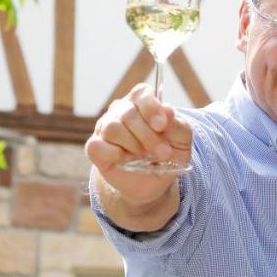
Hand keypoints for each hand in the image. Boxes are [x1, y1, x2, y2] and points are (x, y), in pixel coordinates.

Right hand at [85, 83, 192, 205]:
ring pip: (113, 127)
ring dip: (133, 145)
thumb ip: (178, 126)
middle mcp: (121, 111)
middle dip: (148, 136)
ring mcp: (105, 127)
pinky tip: (125, 160)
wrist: (153, 183)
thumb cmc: (167, 157)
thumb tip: (167, 109)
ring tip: (144, 157)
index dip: (151, 108)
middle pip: (128, 113)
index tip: (162, 126)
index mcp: (142, 104)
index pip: (141, 93)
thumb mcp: (182, 144)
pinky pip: (97, 145)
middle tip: (162, 153)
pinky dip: (114, 155)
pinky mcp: (95, 147)